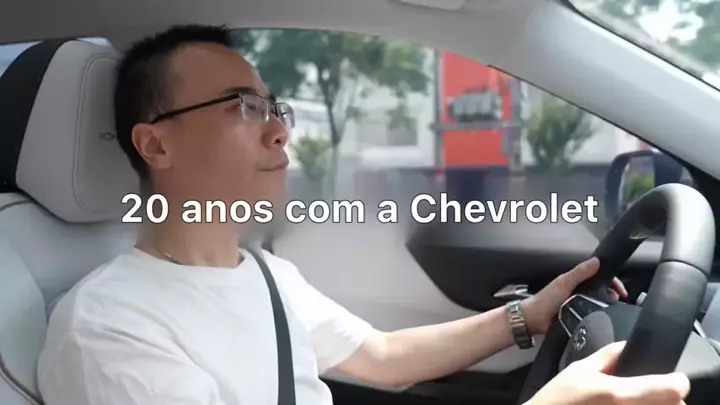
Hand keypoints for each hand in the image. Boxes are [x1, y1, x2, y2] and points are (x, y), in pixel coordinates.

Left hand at [522, 257, 627, 334]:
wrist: (534, 320)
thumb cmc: (546, 299)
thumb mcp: (564, 282)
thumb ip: (580, 272)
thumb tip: (597, 261)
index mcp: (577, 280)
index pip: (600, 277)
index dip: (613, 282)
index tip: (622, 291)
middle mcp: (580, 291)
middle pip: (602, 290)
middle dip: (613, 294)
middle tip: (618, 301)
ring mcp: (580, 303)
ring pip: (600, 302)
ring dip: (608, 305)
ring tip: (613, 309)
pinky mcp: (579, 316)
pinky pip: (594, 314)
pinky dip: (601, 315)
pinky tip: (605, 318)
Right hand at [526, 341, 689, 404]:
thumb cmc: (558, 399)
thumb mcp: (580, 369)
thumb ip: (608, 356)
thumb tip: (627, 346)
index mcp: (620, 393)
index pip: (673, 389)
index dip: (676, 381)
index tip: (673, 378)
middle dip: (668, 396)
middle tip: (654, 390)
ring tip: (641, 400)